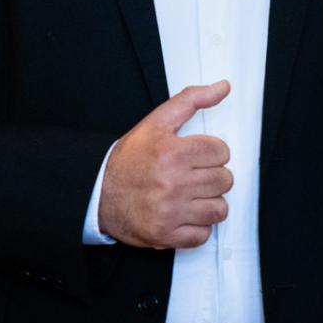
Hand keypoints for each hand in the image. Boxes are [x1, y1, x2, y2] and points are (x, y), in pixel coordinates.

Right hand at [97, 80, 232, 249]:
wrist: (98, 192)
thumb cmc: (128, 159)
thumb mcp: (156, 122)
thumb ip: (191, 100)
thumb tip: (222, 87)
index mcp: (173, 153)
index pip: (222, 152)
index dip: (212, 153)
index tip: (200, 156)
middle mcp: (173, 183)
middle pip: (224, 180)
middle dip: (212, 176)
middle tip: (195, 175)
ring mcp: (170, 212)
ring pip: (219, 209)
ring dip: (210, 202)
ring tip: (194, 195)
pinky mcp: (166, 235)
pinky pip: (203, 235)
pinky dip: (198, 227)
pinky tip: (185, 214)